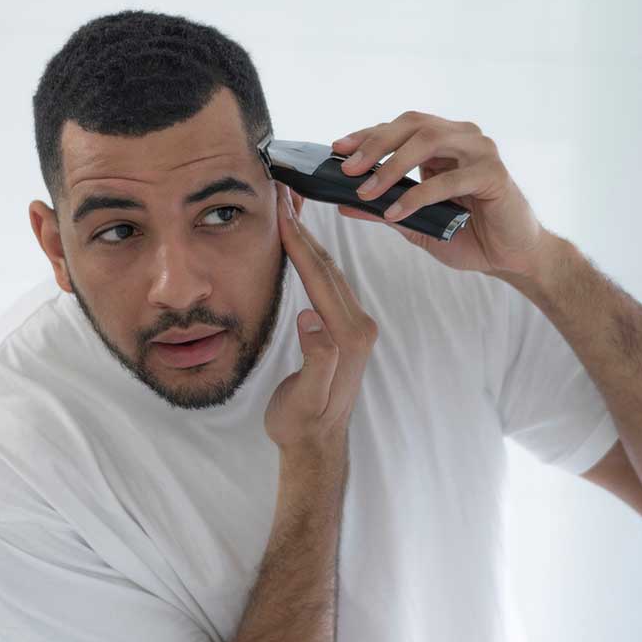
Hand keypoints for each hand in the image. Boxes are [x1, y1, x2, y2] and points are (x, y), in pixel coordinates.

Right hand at [264, 184, 377, 455]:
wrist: (317, 445)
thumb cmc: (303, 424)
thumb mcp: (305, 399)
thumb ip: (316, 361)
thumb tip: (311, 321)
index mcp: (348, 337)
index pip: (321, 280)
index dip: (301, 245)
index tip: (282, 214)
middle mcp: (358, 327)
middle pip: (329, 269)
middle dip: (306, 231)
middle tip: (285, 197)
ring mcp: (354, 328)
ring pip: (331, 275)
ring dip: (310, 242)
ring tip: (290, 213)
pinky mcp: (346, 332)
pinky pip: (329, 287)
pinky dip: (314, 262)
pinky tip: (302, 250)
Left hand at [331, 111, 548, 277]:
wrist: (510, 258)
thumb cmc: (469, 236)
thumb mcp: (416, 223)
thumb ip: (385, 209)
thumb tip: (343, 204)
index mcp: (445, 141)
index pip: (401, 127)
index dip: (368, 134)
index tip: (337, 150)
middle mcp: (464, 137)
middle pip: (412, 124)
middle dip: (375, 144)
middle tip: (350, 170)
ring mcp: (482, 151)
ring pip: (429, 141)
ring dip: (393, 165)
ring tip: (368, 191)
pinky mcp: (494, 173)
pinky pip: (448, 178)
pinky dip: (418, 195)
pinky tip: (397, 211)